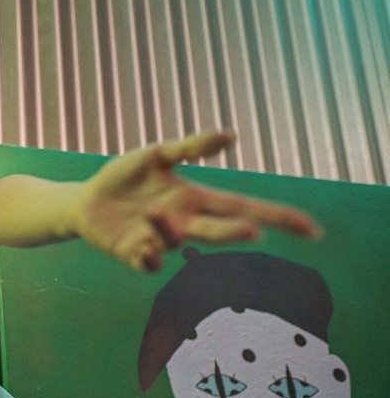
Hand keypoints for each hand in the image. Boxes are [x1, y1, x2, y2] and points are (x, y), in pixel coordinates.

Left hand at [75, 130, 321, 270]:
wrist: (85, 200)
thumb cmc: (124, 178)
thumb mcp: (157, 155)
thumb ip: (191, 146)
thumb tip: (233, 136)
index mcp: (196, 199)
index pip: (244, 207)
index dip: (278, 218)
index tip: (312, 228)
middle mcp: (183, 223)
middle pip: (218, 229)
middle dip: (235, 232)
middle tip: (253, 231)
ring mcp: (159, 241)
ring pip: (178, 241)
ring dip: (169, 228)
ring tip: (151, 210)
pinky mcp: (133, 253)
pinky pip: (147, 261)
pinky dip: (148, 255)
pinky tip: (143, 247)